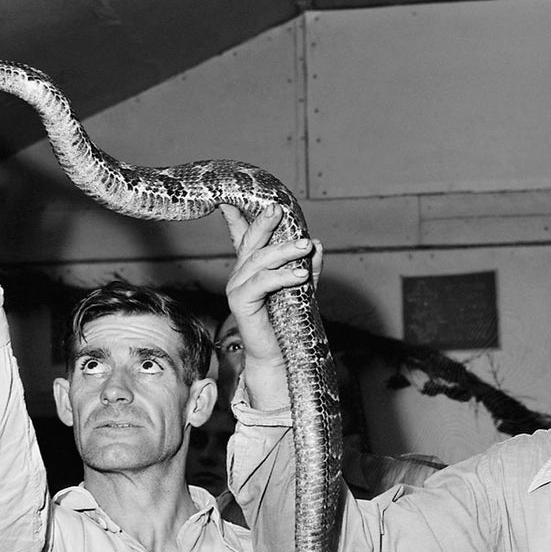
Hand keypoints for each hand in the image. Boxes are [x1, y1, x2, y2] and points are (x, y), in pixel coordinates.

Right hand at [219, 204, 322, 407]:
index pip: (242, 237)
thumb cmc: (288, 321)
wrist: (279, 355)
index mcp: (251, 268)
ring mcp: (237, 288)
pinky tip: (300, 274)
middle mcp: (240, 275)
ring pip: (259, 260)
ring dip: (284, 251)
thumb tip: (317, 242)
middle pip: (251, 242)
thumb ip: (308, 265)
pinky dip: (282, 276)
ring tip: (305, 246)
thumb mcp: (302, 287)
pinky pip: (261, 283)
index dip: (238, 217)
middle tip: (280, 210)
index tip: (233, 197)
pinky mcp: (240, 303)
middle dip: (265, 223)